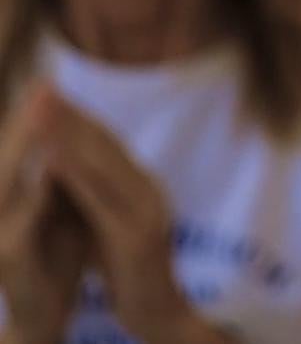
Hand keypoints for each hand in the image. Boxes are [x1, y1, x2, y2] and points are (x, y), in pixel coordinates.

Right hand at [0, 84, 89, 343]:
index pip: (14, 148)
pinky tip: (46, 178)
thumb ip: (62, 171)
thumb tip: (75, 127)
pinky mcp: (9, 261)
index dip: (30, 116)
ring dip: (21, 151)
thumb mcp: (60, 205)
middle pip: (4, 158)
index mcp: (8, 195)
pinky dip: (32, 202)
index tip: (48, 80)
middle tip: (42, 86)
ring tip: (41, 116)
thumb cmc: (55, 252)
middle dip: (23, 123)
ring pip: (3, 185)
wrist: (48, 309)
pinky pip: (18, 228)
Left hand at [40, 92, 198, 342]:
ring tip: (39, 112)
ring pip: (102, 165)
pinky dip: (75, 174)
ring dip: (68, 135)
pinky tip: (51, 157)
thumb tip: (65, 164)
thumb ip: (94, 194)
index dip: (77, 114)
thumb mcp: (109, 223)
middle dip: (70, 114)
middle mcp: (147, 189)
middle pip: (105, 144)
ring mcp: (146, 210)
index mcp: (141, 185)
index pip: (106, 142)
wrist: (162, 312)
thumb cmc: (129, 272)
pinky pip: (100, 200)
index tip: (47, 92)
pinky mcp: (136, 235)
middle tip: (41, 87)